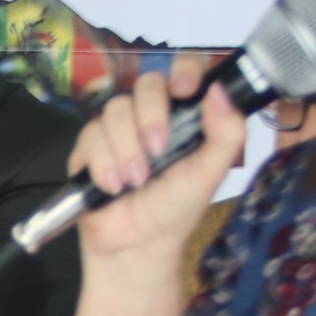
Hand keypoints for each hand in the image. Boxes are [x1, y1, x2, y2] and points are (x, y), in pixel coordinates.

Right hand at [70, 55, 242, 265]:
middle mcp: (151, 114)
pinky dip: (103, 163)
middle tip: (157, 151)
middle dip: (150, 117)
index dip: (184, 70)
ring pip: (115, 110)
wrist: (136, 245)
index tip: (185, 89)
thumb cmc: (176, 209)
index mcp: (185, 115)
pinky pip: (90, 135)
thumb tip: (220, 90)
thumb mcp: (210, 173)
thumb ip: (226, 133)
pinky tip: (112, 186)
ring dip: (126, 150)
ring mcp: (118, 128)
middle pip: (146, 83)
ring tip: (133, 182)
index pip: (185, 70)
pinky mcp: (89, 145)